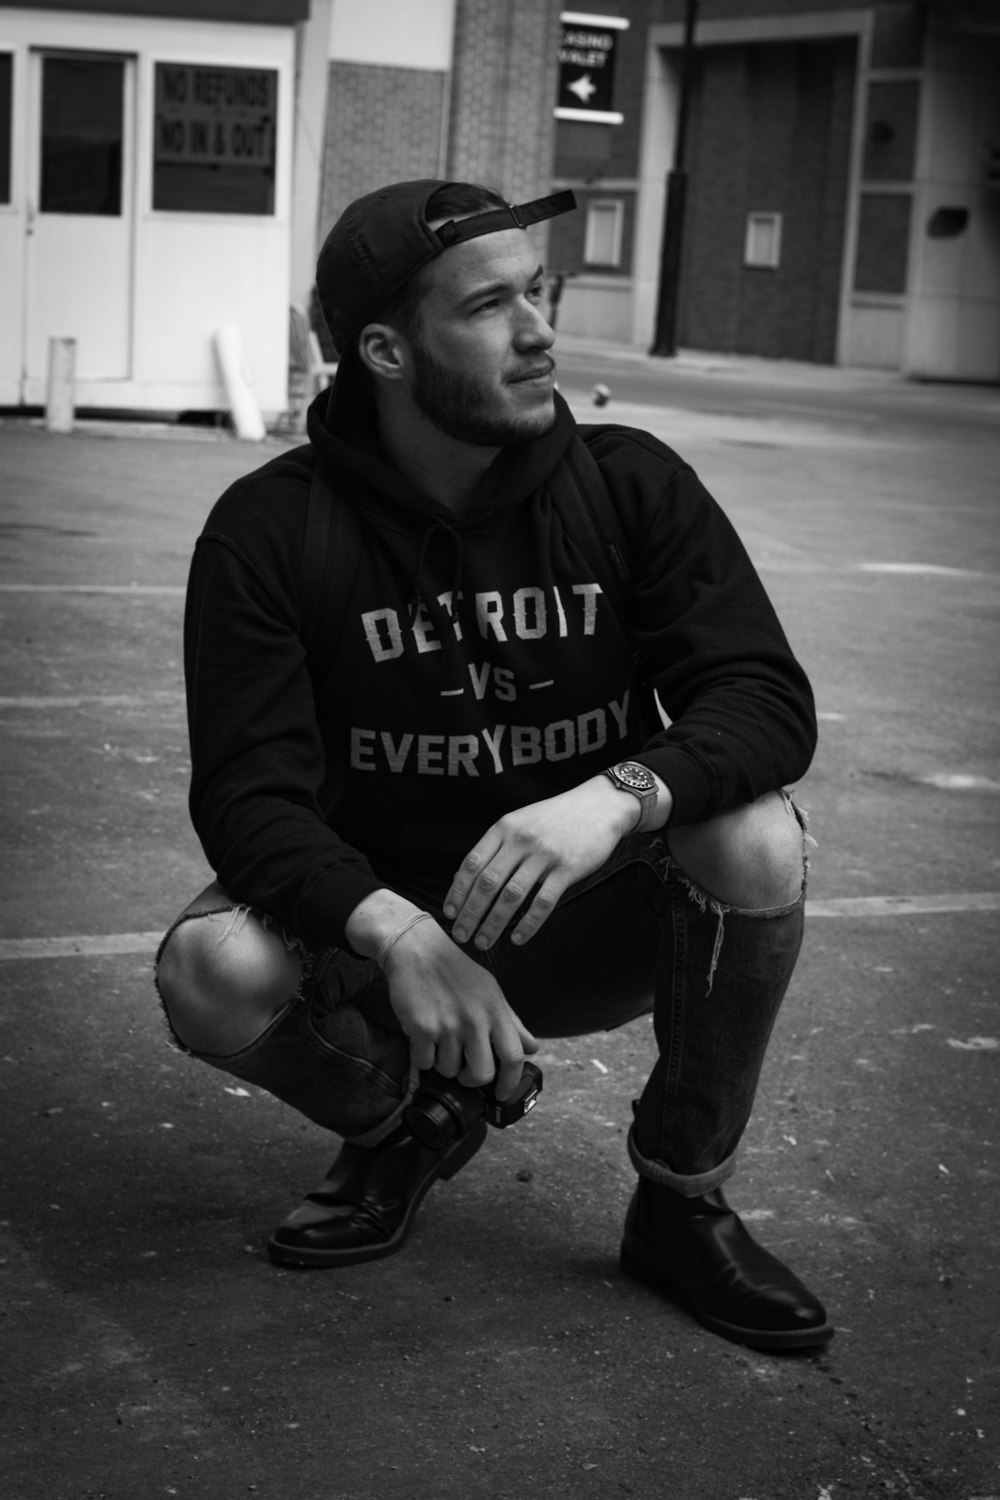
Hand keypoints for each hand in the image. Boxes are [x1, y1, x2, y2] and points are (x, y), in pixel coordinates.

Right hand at [381, 918, 538, 1099]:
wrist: (416, 949)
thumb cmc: (455, 971)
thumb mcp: (490, 991)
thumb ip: (511, 1021)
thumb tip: (533, 1048)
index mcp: (496, 1010)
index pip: (514, 1057)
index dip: (510, 1082)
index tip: (502, 1094)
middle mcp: (475, 1019)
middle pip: (482, 1074)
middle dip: (471, 1080)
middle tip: (464, 1072)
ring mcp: (449, 1025)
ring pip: (449, 1070)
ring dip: (443, 1064)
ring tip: (440, 1042)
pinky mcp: (422, 1028)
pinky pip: (424, 1062)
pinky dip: (422, 1056)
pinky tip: (422, 1037)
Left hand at [444, 775, 644, 950]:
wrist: (600, 806)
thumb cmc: (555, 818)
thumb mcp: (520, 821)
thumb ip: (496, 846)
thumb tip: (464, 879)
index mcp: (505, 828)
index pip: (472, 863)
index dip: (458, 890)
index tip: (449, 913)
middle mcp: (521, 840)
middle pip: (488, 883)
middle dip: (471, 913)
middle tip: (461, 935)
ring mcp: (545, 854)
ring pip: (511, 896)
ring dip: (494, 923)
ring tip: (483, 942)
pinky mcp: (568, 868)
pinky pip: (544, 901)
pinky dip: (528, 923)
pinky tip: (517, 939)